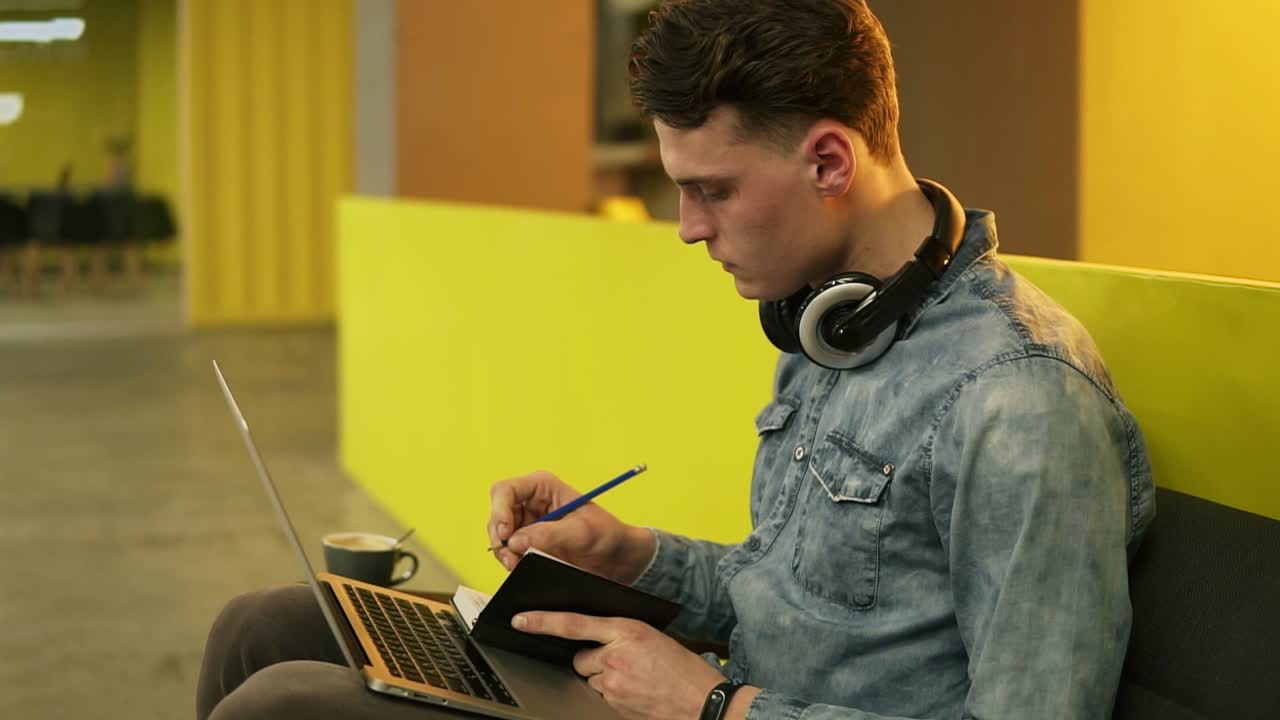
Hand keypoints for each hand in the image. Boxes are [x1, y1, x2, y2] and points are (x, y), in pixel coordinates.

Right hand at [487, 470, 655, 583]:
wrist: (617, 558)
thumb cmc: (606, 535)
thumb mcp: (581, 532)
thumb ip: (549, 534)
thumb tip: (516, 541)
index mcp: (542, 487)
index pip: (506, 490)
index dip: (499, 511)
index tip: (506, 534)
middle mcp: (530, 502)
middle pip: (497, 514)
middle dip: (500, 537)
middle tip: (511, 558)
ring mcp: (527, 523)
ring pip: (498, 535)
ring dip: (504, 552)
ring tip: (517, 564)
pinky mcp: (527, 543)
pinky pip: (507, 551)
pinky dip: (509, 560)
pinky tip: (521, 566)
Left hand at [512, 611, 726, 719]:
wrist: (701, 700)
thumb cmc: (682, 667)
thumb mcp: (652, 637)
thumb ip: (621, 635)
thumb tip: (597, 639)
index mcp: (625, 630)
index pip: (573, 624)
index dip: (542, 622)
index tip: (520, 619)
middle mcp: (614, 655)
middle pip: (579, 658)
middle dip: (592, 660)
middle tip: (619, 663)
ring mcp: (613, 683)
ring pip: (590, 678)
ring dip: (603, 678)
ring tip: (633, 679)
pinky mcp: (614, 705)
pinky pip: (600, 696)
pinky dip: (613, 694)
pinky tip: (635, 692)